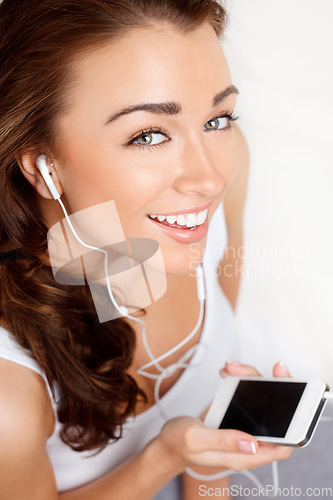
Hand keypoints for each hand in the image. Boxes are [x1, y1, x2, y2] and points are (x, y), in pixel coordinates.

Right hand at [158, 361, 292, 474]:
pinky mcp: (235, 418)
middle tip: (246, 370)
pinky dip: (240, 380)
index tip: (284, 394)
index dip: (290, 423)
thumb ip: (225, 440)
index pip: (282, 445)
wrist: (167, 441)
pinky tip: (227, 372)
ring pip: (260, 401)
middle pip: (273, 415)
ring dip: (250, 379)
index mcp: (242, 455)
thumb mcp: (196, 439)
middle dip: (266, 387)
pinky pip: (247, 396)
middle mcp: (247, 444)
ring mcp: (242, 429)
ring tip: (231, 368)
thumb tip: (254, 443)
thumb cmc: (178, 443)